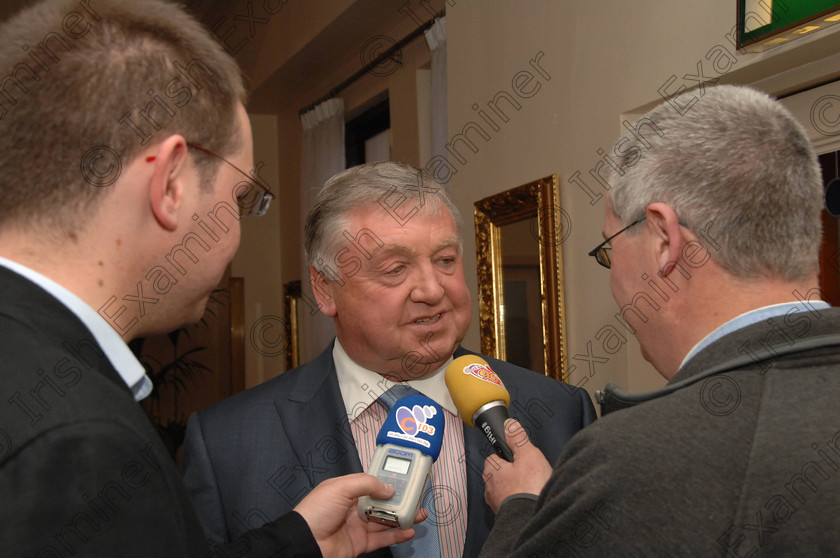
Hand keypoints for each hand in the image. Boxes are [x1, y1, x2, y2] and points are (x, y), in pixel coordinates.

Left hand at [294, 473, 426, 557]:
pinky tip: (408, 530)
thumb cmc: (314, 513)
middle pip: (381, 502)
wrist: (305, 543)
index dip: (386, 481)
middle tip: (415, 497)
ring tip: (418, 513)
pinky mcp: (360, 543)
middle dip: (398, 500)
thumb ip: (366, 484)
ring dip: (402, 517)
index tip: (403, 479)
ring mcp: (357, 526)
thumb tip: (387, 488)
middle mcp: (352, 508)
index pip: (371, 483)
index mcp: (345, 491)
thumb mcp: (340, 488)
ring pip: (385, 520)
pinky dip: (397, 535)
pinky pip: (382, 538)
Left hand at [483, 419, 552, 511]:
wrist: (533, 520)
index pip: (493, 457)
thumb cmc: (529, 489)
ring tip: (531, 487)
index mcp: (491, 471)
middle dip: (512, 472)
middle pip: (500, 474)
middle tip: (528, 472)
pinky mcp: (506, 516)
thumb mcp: (528, 455)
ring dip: (516, 488)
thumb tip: (509, 425)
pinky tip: (530, 500)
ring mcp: (497, 504)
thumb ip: (518, 438)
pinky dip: (519, 501)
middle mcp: (490, 489)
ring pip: (505, 490)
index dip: (506, 455)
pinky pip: (511, 504)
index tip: (516, 455)